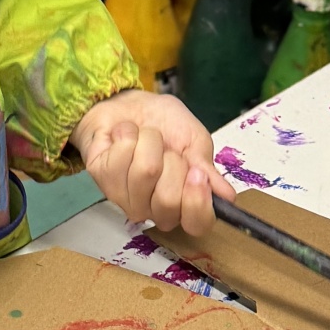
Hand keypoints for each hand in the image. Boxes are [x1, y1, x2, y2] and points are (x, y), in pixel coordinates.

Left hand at [70, 90, 225, 236]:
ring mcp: (126, 199)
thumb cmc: (166, 125)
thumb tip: (226, 196)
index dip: (198, 201)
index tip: (197, 172)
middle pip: (169, 201)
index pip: (197, 224)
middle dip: (172, 162)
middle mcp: (155, 209)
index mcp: (184, 203)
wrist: (132, 104)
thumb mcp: (195, 142)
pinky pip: (121, 157)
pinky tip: (125, 137)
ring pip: (145, 173)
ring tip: (145, 139)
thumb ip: (207, 168)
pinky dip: (127, 136)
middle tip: (168, 151)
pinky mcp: (102, 181)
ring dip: (149, 143)